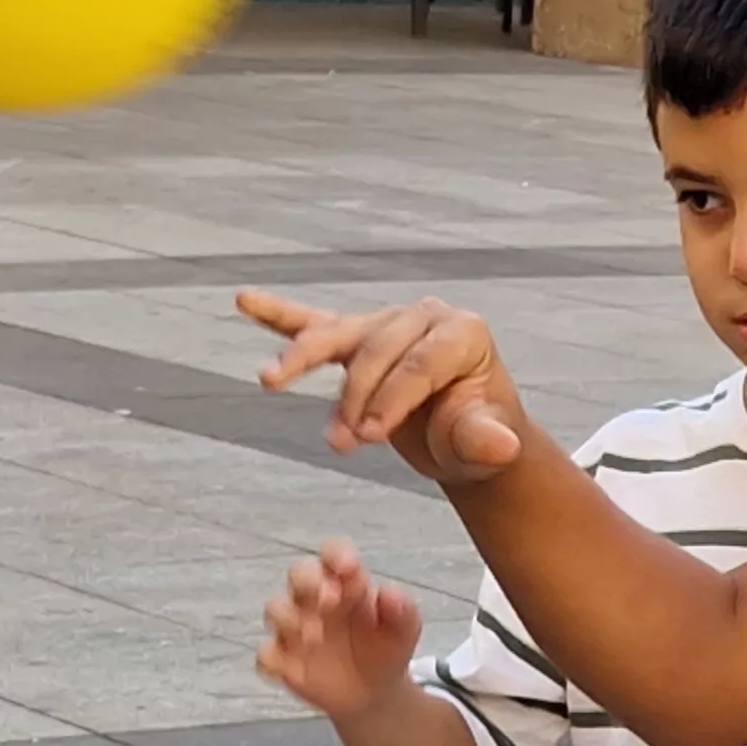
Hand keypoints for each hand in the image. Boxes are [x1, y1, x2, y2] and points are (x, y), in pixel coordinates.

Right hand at [239, 290, 529, 483]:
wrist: (464, 436)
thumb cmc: (476, 435)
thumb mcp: (484, 445)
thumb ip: (486, 441)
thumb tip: (501, 446)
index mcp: (463, 333)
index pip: (418, 363)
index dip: (391, 400)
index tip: (369, 438)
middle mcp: (424, 317)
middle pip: (376, 350)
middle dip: (355, 397)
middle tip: (342, 442)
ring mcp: (386, 323)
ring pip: (338, 335)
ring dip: (301, 359)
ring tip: (269, 380)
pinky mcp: (357, 337)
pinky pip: (313, 323)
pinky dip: (278, 314)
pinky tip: (245, 299)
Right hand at [255, 540, 425, 724]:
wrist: (375, 692)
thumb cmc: (385, 649)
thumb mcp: (404, 630)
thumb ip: (402, 610)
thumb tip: (389, 593)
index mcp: (345, 583)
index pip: (333, 554)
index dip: (336, 555)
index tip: (350, 567)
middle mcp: (315, 599)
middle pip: (298, 574)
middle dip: (309, 582)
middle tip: (331, 601)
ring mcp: (295, 628)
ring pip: (275, 609)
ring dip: (291, 618)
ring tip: (318, 637)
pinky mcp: (283, 660)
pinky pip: (266, 654)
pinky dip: (274, 659)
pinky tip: (294, 669)